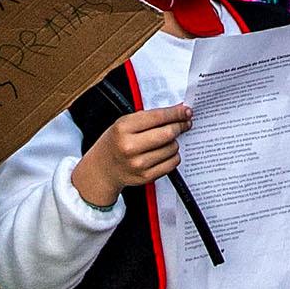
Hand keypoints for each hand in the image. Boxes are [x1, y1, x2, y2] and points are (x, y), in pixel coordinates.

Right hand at [73, 103, 192, 207]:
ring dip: (174, 142)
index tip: (186, 111)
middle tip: (184, 123)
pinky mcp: (146, 177)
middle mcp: (130, 147)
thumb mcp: (124, 123)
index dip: (176, 113)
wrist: (103, 168)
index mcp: (123, 128)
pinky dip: (173, 156)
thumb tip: (177, 112)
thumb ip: (148, 117)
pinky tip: (165, 153)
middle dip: (180, 126)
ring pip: (172, 149)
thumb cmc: (115, 142)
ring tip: (166, 141)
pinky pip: (171, 164)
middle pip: (168, 134)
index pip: (157, 117)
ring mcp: (138, 164)